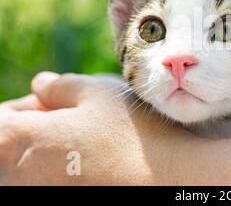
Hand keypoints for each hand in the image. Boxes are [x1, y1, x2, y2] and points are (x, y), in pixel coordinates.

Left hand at [0, 72, 198, 184]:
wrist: (167, 180)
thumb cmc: (131, 135)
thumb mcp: (97, 93)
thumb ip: (60, 86)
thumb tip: (40, 84)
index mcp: (18, 140)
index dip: (21, 107)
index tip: (48, 102)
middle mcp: (19, 177)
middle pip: (9, 147)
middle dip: (34, 126)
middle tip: (72, 117)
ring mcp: (39, 194)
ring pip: (29, 168)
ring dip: (47, 150)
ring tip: (84, 140)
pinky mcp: (62, 203)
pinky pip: (49, 182)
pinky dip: (62, 169)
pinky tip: (92, 161)